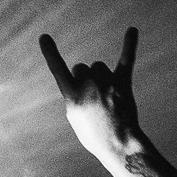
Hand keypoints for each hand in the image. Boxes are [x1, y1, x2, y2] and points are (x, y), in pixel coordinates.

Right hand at [39, 26, 143, 166]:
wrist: (118, 145)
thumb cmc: (94, 134)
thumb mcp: (75, 116)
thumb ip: (75, 93)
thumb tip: (81, 77)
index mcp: (72, 96)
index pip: (58, 70)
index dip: (50, 53)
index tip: (44, 37)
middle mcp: (88, 86)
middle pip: (82, 68)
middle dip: (85, 80)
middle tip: (93, 101)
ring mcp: (106, 83)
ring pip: (99, 67)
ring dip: (102, 78)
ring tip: (107, 98)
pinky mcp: (123, 83)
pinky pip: (126, 59)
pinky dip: (129, 45)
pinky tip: (132, 31)